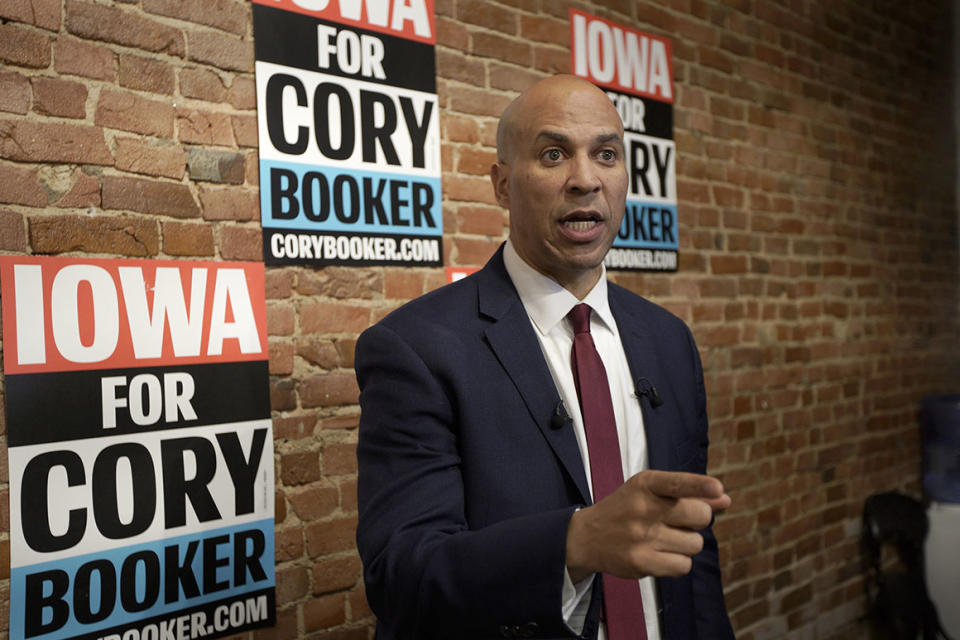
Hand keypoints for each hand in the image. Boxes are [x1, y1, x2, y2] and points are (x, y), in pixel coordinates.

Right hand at [565, 470, 730, 582]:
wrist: (587, 537)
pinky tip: (661, 554)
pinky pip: (684, 566)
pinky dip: (679, 562)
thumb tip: (725, 500)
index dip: (700, 486)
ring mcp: (641, 537)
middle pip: (700, 515)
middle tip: (678, 521)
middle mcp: (643, 508)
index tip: (717, 488)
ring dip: (688, 543)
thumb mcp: (651, 492)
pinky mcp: (641, 562)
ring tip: (666, 538)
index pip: (677, 482)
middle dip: (698, 519)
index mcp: (645, 484)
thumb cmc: (627, 509)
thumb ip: (689, 494)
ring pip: (695, 543)